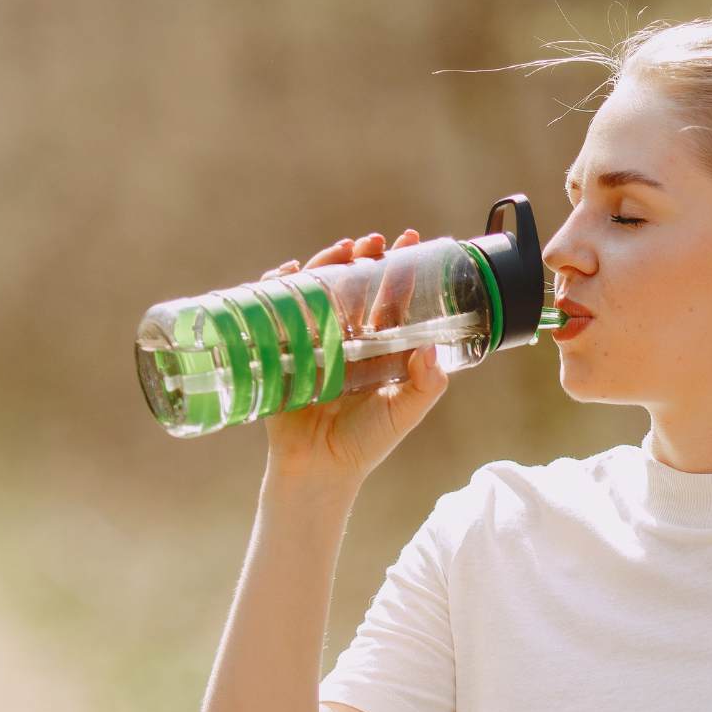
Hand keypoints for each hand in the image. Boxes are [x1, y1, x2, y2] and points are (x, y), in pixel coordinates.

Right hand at [257, 230, 449, 487]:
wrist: (319, 470)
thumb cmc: (365, 443)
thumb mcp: (403, 411)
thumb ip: (426, 384)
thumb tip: (434, 348)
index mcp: (378, 348)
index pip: (391, 299)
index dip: (401, 270)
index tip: (411, 241)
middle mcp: (346, 339)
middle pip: (354, 286)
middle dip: (362, 258)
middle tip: (372, 241)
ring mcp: (313, 342)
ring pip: (319, 291)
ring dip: (328, 265)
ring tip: (342, 249)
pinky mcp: (282, 352)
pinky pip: (277, 311)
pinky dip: (279, 288)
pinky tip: (289, 273)